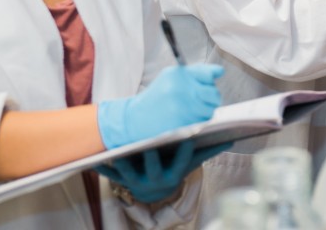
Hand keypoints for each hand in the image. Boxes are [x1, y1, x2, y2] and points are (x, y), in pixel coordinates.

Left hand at [96, 140, 230, 203]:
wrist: (153, 191)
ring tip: (117, 147)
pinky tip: (94, 159)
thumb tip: (231, 140)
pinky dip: (102, 166)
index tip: (186, 133)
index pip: (181, 160)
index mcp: (174, 173)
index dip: (183, 147)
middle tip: (149, 140)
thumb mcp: (189, 164)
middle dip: (150, 153)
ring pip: (129, 171)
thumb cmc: (173, 170)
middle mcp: (157, 180)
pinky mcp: (122, 181)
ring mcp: (138, 182)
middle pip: (153, 165)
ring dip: (122, 160)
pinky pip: (111, 174)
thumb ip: (207, 152)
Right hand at [98, 64, 223, 149]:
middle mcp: (181, 90)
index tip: (209, 81)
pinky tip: (188, 118)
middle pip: (214, 94)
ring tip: (191, 109)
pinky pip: (203, 122)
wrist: (135, 119)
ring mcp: (182, 109)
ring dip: (206, 110)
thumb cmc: (157, 96)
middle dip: (211, 97)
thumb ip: (195, 72)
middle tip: (200, 99)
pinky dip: (200, 121)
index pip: (208, 74)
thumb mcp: (170, 77)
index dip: (211, 78)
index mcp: (178, 75)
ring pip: (210, 110)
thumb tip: (220, 72)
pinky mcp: (183, 125)